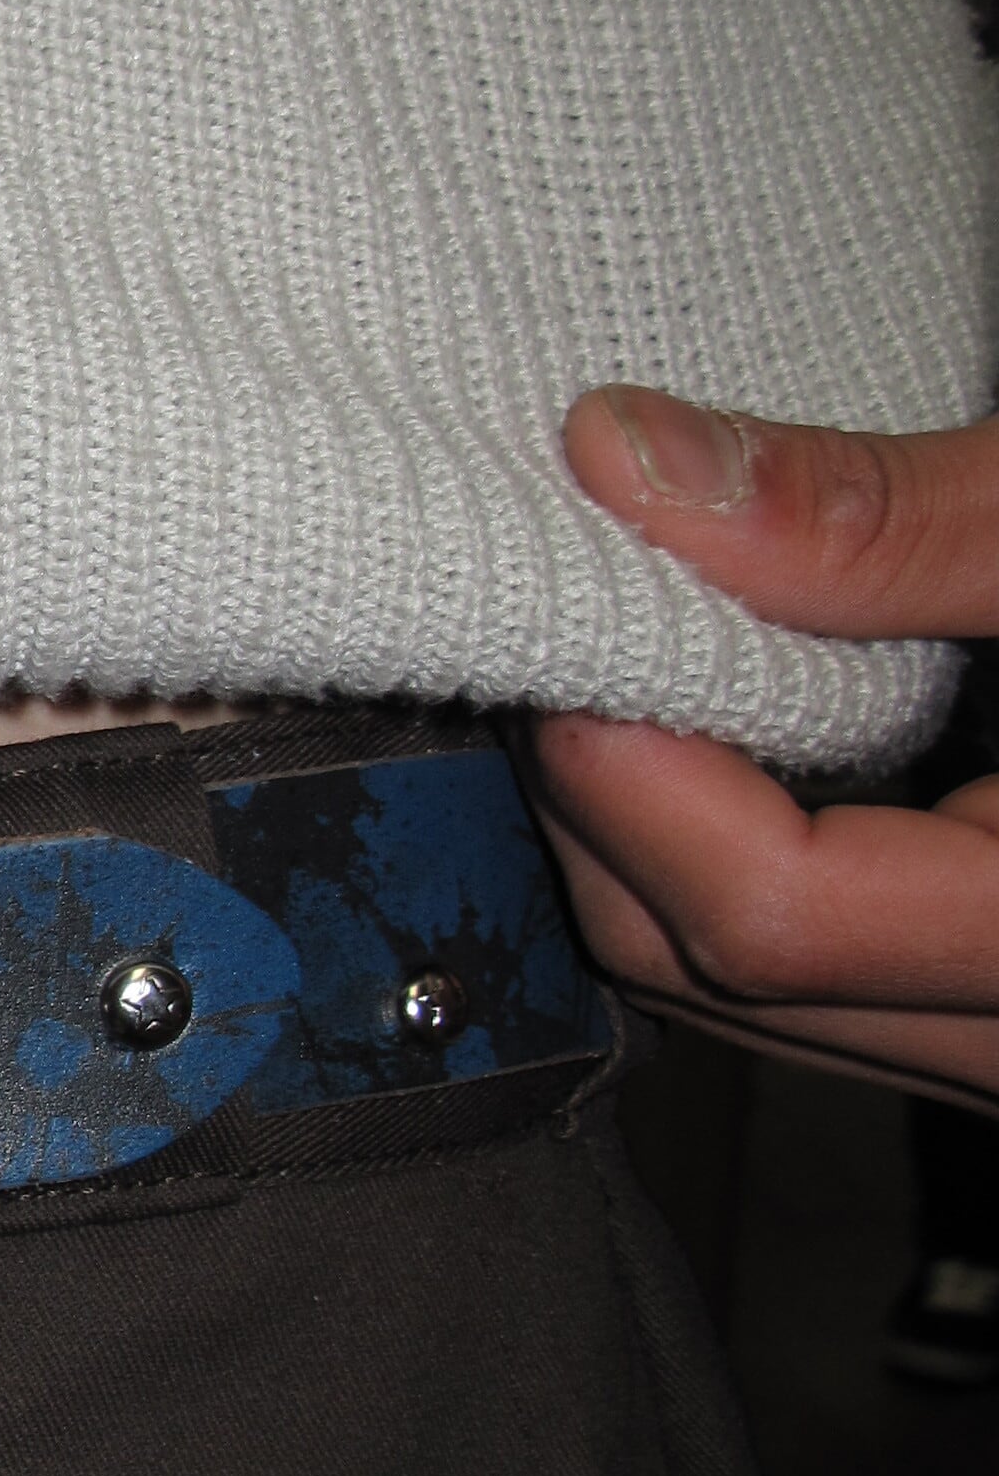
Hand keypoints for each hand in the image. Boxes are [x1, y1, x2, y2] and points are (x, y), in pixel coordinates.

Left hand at [530, 383, 998, 1101]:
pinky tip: (750, 743)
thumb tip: (638, 468)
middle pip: (733, 982)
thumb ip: (904, 521)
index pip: (782, 918)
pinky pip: (840, 992)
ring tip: (650, 671)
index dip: (634, 774)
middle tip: (578, 632)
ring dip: (668, 851)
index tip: (573, 633)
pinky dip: (761, 875)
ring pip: (764, 1007)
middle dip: (618, 813)